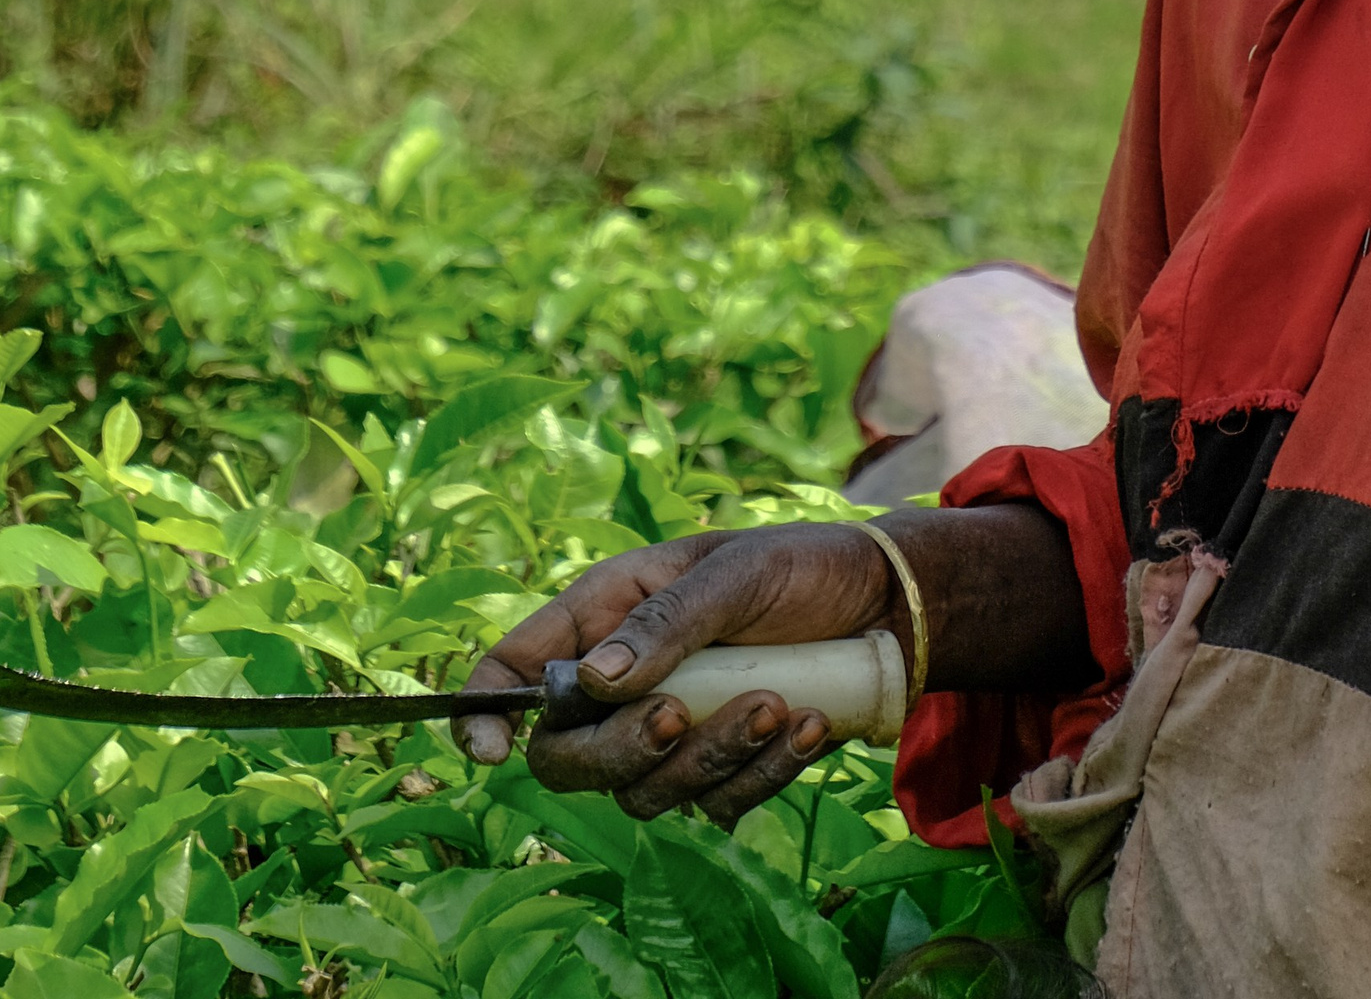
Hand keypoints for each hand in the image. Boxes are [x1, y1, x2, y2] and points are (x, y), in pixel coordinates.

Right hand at [457, 522, 889, 831]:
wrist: (885, 602)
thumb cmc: (800, 564)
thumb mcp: (736, 571)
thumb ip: (665, 622)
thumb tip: (590, 683)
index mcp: (607, 615)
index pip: (516, 669)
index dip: (485, 712)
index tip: (489, 754)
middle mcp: (626, 682)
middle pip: (570, 758)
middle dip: (621, 752)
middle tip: (678, 719)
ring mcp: (673, 733)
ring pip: (647, 793)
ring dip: (709, 759)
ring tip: (775, 703)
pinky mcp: (724, 770)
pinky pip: (718, 806)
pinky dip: (761, 777)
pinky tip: (807, 725)